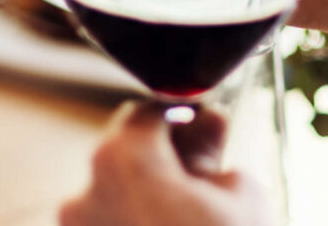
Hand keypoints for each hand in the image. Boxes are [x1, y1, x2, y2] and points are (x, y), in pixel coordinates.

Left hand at [59, 101, 269, 225]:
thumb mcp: (241, 195)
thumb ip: (214, 150)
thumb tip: (207, 127)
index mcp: (122, 157)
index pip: (145, 113)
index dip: (179, 115)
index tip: (203, 124)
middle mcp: (85, 191)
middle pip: (126, 154)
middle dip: (166, 157)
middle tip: (206, 169)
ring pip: (116, 197)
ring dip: (150, 196)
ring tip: (193, 213)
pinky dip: (133, 225)